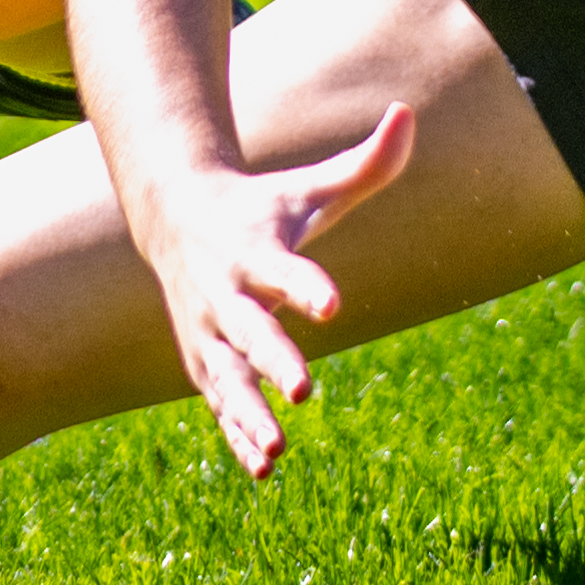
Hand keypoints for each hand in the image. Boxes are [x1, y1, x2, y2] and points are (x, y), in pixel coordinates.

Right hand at [129, 104, 414, 478]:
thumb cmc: (262, 206)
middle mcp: (226, 294)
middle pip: (251, 332)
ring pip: (226, 379)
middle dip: (274, 362)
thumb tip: (408, 114)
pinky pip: (220, 404)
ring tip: (278, 450)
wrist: (176, 218)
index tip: (333, 303)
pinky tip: (263, 470)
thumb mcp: (310, 186)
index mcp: (254, 251)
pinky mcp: (203, 360)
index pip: (284, 269)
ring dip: (248, 414)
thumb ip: (364, 163)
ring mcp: (209, 332)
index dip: (307, 285)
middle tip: (305, 392)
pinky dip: (236, 435)